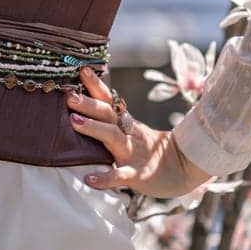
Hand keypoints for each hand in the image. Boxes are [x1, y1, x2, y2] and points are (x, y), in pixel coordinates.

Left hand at [67, 66, 214, 200]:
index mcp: (125, 122)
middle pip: (107, 114)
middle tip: (69, 95)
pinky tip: (89, 179)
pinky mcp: (137, 175)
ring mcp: (132, 153)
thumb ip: (111, 120)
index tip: (82, 69)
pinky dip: (105, 178)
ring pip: (112, 137)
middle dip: (88, 103)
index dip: (96, 85)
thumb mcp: (131, 130)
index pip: (109, 99)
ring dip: (93, 128)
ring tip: (73, 121)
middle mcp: (127, 133)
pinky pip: (120, 176)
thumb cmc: (148, 150)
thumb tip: (83, 104)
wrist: (181, 169)